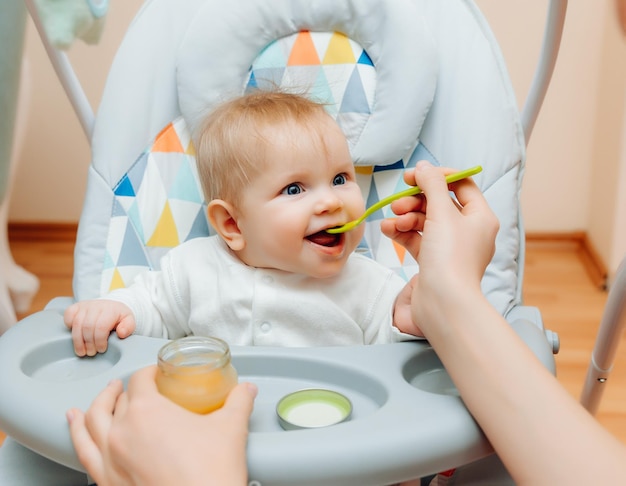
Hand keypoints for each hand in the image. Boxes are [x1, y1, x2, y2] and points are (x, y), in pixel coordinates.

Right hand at [64, 300, 135, 355]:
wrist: (112, 306)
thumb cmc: (119, 316)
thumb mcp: (129, 321)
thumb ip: (128, 327)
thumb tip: (121, 333)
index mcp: (110, 309)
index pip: (101, 327)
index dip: (100, 341)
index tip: (102, 349)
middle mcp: (96, 306)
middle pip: (87, 327)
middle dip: (89, 343)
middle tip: (92, 353)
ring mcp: (84, 305)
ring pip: (76, 324)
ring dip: (78, 341)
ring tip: (82, 352)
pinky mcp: (75, 307)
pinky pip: (68, 315)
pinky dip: (69, 326)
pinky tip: (76, 336)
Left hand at [67, 366, 257, 485]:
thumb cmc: (211, 474)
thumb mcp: (231, 427)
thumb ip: (239, 401)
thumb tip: (246, 389)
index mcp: (147, 411)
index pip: (140, 380)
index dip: (149, 372)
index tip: (157, 373)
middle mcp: (121, 432)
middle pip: (115, 400)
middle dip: (124, 388)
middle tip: (133, 385)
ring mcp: (109, 460)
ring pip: (90, 424)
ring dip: (94, 406)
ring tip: (97, 399)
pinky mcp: (107, 483)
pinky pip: (82, 454)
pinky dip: (76, 435)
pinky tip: (76, 429)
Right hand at [381, 161, 498, 329]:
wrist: (443, 304)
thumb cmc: (450, 257)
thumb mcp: (442, 213)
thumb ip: (431, 185)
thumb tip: (423, 166)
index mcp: (480, 217)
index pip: (461, 185)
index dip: (437, 177)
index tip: (413, 176)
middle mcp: (468, 232)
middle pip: (439, 204)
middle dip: (416, 200)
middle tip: (399, 202)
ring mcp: (450, 249)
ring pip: (425, 222)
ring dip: (406, 216)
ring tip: (393, 220)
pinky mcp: (433, 263)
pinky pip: (417, 240)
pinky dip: (402, 233)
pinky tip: (388, 230)